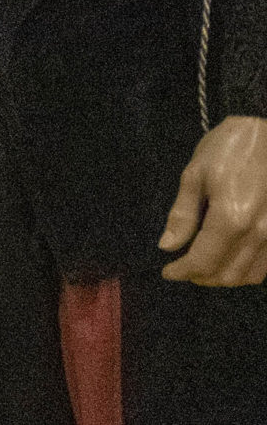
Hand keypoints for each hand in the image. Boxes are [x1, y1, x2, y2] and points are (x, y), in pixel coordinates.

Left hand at [160, 115, 266, 285]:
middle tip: (183, 268)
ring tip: (205, 265)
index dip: (182, 271)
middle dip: (201, 277)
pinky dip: (248, 270)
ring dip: (225, 277)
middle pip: (228, 275)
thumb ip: (182, 215)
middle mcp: (260, 234)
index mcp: (232, 219)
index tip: (167, 271)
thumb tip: (167, 246)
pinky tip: (232, 257)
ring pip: (251, 275)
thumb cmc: (229, 148)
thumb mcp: (195, 175)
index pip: (203, 262)